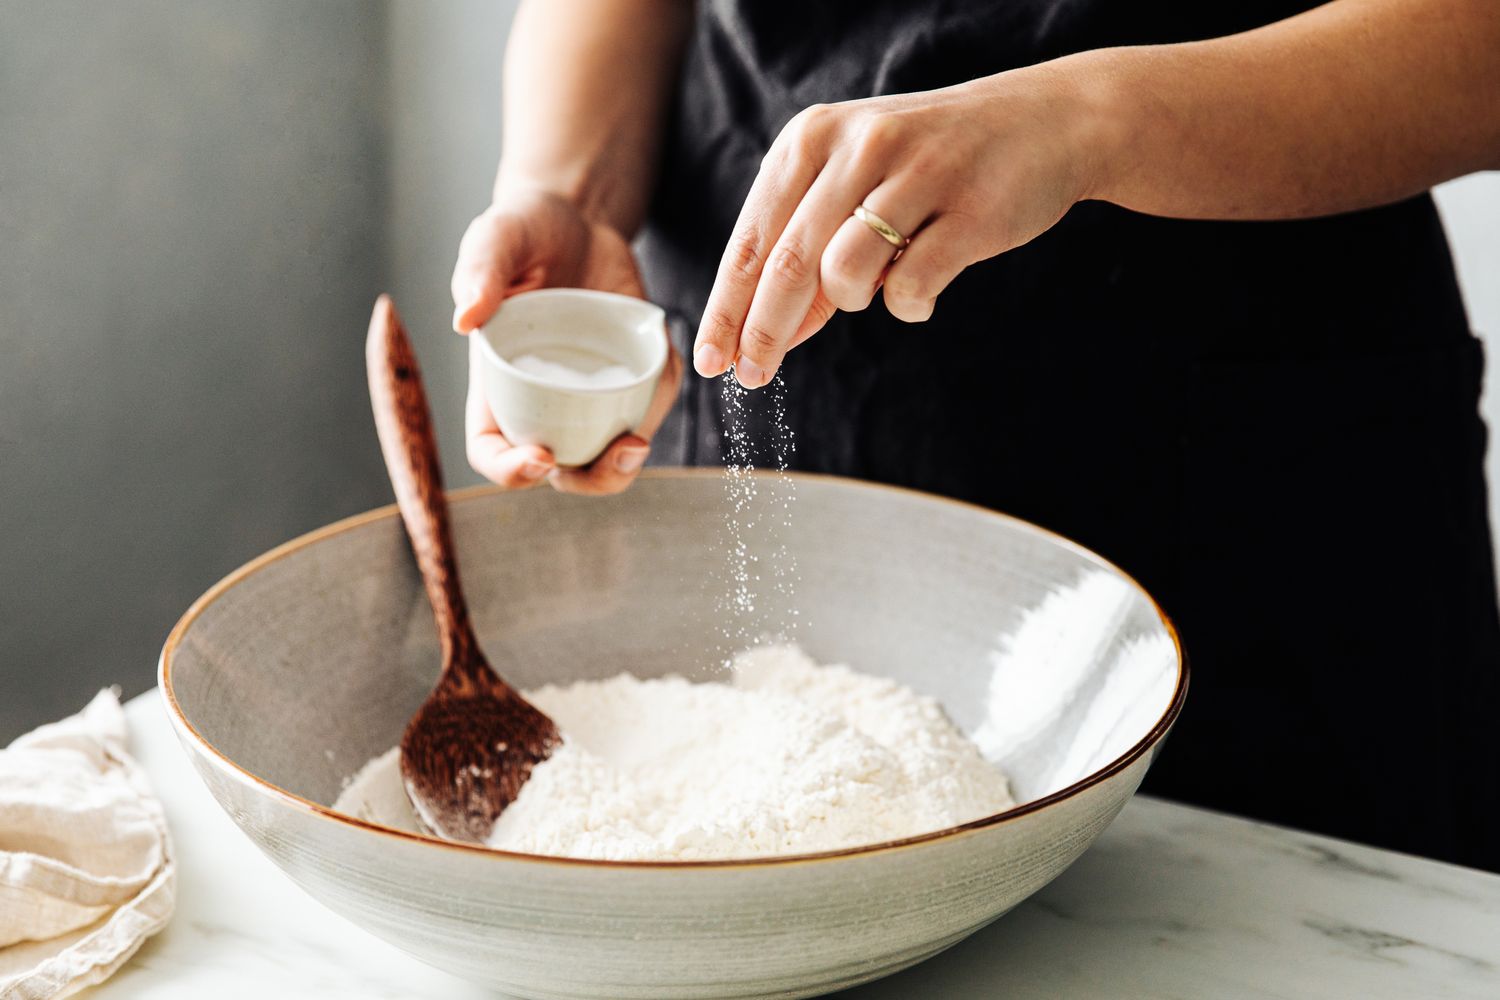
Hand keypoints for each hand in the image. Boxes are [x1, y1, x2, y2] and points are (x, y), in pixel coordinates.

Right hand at [451, 185, 682, 493]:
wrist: (576, 218)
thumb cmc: (523, 231)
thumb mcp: (496, 239)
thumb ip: (480, 272)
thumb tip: (465, 319)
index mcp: (497, 383)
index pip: (492, 450)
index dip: (510, 471)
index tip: (541, 457)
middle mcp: (541, 400)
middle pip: (560, 472)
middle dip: (591, 479)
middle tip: (620, 452)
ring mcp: (588, 394)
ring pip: (608, 452)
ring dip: (628, 460)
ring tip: (639, 437)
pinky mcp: (629, 375)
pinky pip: (647, 404)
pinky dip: (660, 398)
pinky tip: (666, 366)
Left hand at [693, 64, 1102, 387]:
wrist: (1044, 123)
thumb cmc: (932, 164)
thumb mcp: (854, 185)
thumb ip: (808, 250)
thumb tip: (764, 337)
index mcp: (812, 137)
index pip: (751, 240)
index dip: (726, 309)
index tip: (711, 361)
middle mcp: (857, 146)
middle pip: (787, 266)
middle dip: (762, 332)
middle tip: (752, 376)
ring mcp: (916, 174)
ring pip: (844, 275)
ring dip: (852, 301)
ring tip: (878, 284)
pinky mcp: (968, 210)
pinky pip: (910, 288)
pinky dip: (908, 305)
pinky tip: (922, 288)